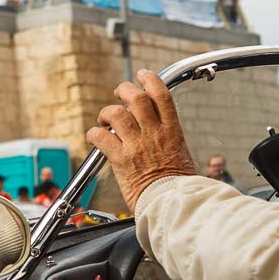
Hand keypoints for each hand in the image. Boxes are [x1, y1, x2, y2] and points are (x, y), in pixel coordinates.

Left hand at [86, 69, 197, 210]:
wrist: (172, 204)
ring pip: (116, 113)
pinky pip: (100, 137)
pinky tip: (95, 137)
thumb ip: (172, 143)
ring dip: (106, 112)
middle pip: (136, 97)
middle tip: (119, 94)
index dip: (150, 80)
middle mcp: (153, 133)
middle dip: (124, 90)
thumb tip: (168, 141)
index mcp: (172, 131)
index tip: (142, 75)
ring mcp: (136, 145)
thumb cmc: (180, 187)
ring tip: (105, 119)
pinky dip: (94, 134)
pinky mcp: (121, 159)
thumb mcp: (184, 157)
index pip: (161, 95)